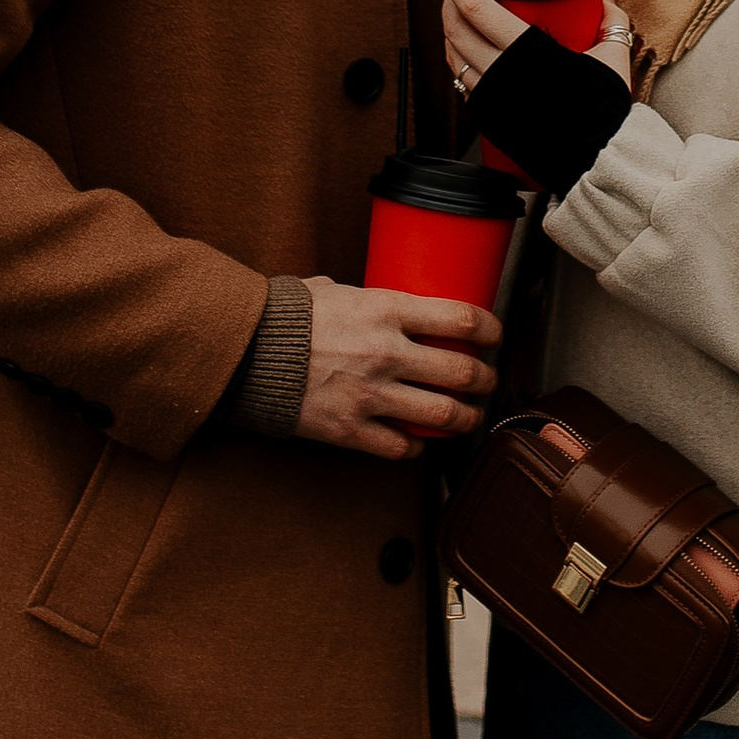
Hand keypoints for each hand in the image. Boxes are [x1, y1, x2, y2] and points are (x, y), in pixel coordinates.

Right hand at [297, 277, 498, 459]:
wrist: (242, 352)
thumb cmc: (284, 316)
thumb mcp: (334, 290)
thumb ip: (368, 300)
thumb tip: (385, 302)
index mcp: (386, 310)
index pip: (462, 320)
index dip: (491, 330)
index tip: (496, 336)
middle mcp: (387, 353)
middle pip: (462, 372)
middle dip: (485, 380)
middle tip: (488, 381)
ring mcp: (370, 395)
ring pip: (442, 415)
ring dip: (465, 419)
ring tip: (468, 417)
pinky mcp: (350, 430)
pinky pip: (400, 448)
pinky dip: (416, 448)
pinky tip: (418, 442)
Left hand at [440, 0, 632, 102]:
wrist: (598, 158)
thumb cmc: (604, 111)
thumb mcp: (613, 54)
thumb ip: (610, 19)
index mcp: (529, 53)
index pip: (477, 9)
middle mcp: (502, 75)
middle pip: (455, 28)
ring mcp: (492, 98)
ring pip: (453, 55)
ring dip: (449, 29)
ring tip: (458, 13)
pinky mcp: (489, 117)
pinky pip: (461, 82)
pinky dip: (458, 60)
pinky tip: (467, 51)